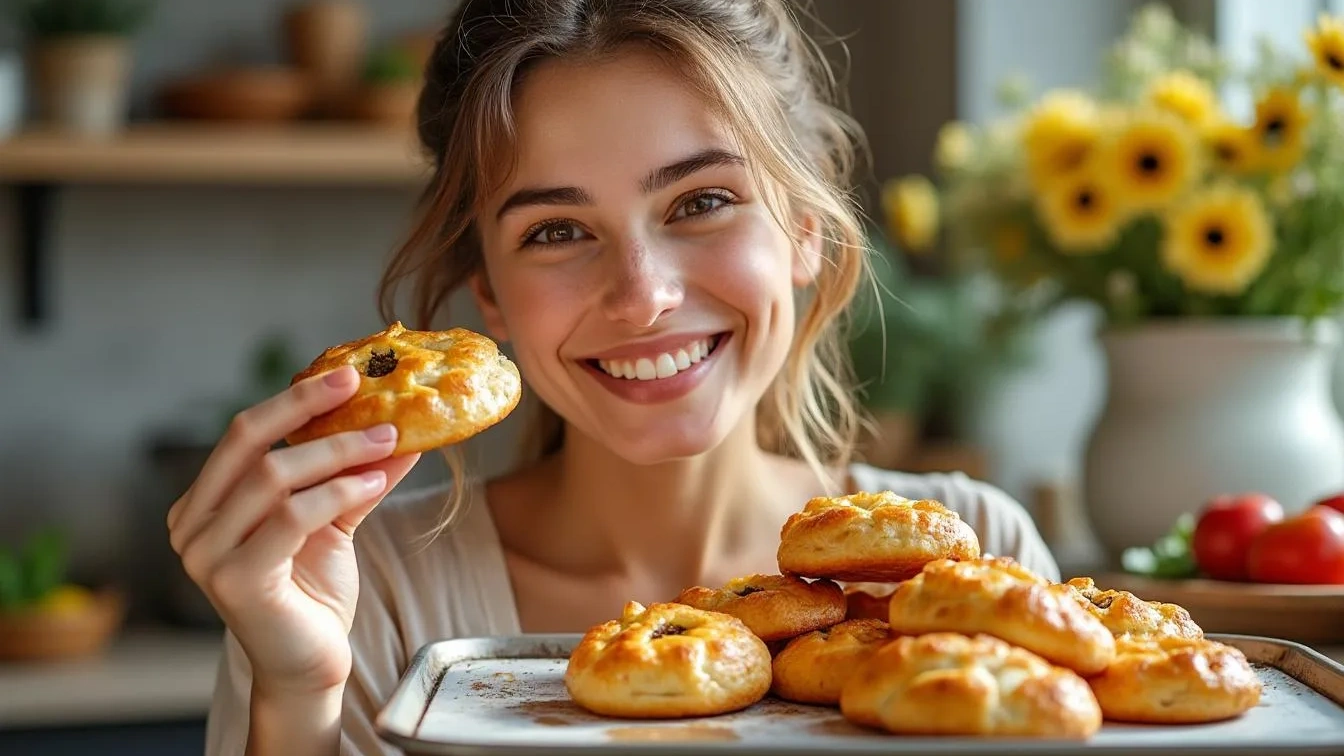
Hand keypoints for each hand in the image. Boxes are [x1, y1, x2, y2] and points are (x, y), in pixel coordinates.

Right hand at [167, 366, 420, 694]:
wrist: (310, 665)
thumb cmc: (312, 593)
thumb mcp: (333, 521)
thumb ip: (353, 475)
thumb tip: (400, 429)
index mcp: (202, 503)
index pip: (243, 433)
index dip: (293, 400)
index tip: (346, 375)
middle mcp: (191, 525)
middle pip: (247, 441)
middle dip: (308, 408)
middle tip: (363, 388)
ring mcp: (204, 555)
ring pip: (273, 476)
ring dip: (338, 451)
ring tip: (388, 442)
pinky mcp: (234, 580)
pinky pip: (292, 517)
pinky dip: (338, 491)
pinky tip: (374, 481)